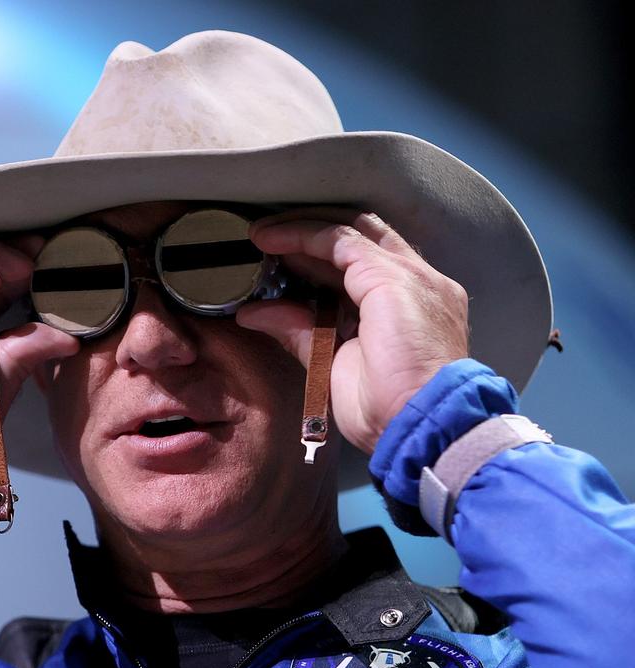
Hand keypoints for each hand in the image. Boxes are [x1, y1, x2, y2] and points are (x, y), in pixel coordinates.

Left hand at [236, 209, 468, 454]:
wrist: (423, 427)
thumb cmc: (389, 411)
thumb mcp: (333, 363)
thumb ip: (300, 331)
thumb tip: (255, 313)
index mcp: (412, 305)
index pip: (364, 262)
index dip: (319, 255)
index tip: (279, 258)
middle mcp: (420, 282)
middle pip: (361, 237)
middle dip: (311, 232)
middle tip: (266, 238)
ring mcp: (411, 276)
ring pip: (350, 231)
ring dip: (302, 229)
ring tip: (263, 235)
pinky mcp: (392, 277)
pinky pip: (340, 241)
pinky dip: (303, 235)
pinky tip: (274, 240)